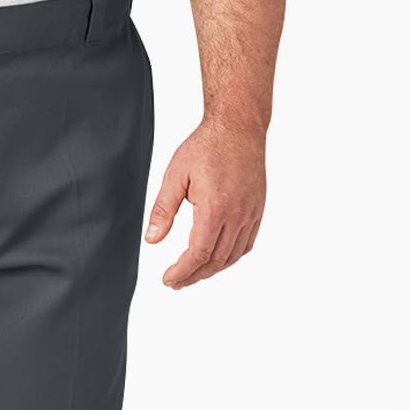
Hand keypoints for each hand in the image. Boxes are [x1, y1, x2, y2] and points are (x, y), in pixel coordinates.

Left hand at [144, 115, 267, 289]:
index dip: (181, 271)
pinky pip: (246, 244)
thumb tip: (152, 240)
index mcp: (214, 208)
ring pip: (232, 256)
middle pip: (215, 260)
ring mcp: (250, 214)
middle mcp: (237, 215)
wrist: (238, 128)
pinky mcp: (257, 210)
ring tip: (192, 274)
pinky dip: (230, 257)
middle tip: (176, 282)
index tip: (168, 279)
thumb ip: (163, 210)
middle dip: (194, 276)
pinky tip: (217, 258)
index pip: (197, 254)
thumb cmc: (206, 147)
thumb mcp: (175, 176)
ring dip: (211, 270)